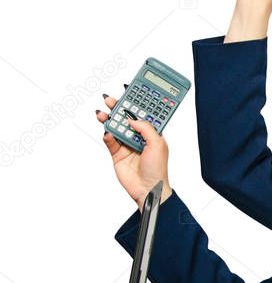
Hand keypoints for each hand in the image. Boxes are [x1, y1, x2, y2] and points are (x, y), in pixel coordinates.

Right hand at [97, 94, 170, 210]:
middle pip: (126, 119)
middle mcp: (139, 137)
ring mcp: (127, 145)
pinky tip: (107, 132)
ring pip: (116, 128)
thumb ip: (145, 128)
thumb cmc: (158, 169)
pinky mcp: (117, 154)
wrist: (148, 189)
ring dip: (109, 119)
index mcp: (152, 134)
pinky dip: (107, 135)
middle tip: (110, 100)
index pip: (142, 115)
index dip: (136, 105)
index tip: (129, 94)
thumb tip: (132, 119)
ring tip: (103, 113)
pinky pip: (110, 141)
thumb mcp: (157, 144)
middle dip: (118, 108)